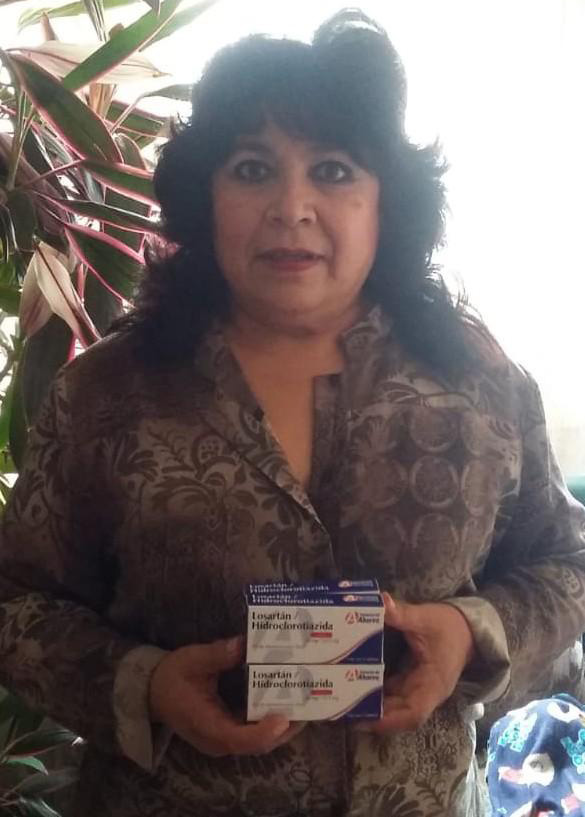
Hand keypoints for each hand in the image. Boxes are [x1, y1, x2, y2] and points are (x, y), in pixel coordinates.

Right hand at [149, 635, 300, 755]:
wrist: (153, 692)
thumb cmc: (172, 676)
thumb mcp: (192, 660)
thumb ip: (217, 654)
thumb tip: (243, 644)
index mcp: (207, 726)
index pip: (238, 739)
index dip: (263, 732)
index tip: (283, 717)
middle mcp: (218, 741)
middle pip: (257, 745)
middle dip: (285, 728)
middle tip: (308, 705)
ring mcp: (224, 739)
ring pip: (259, 742)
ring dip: (283, 726)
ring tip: (305, 703)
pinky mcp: (228, 732)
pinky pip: (254, 733)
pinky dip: (272, 722)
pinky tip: (287, 703)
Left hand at [359, 592, 474, 733]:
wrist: (467, 627)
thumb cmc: (449, 625)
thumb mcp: (426, 618)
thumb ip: (403, 613)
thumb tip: (382, 601)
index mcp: (434, 684)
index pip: (413, 713)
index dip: (389, 721)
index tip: (364, 720)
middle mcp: (427, 692)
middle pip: (400, 714)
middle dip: (374, 715)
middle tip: (344, 710)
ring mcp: (421, 688)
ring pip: (396, 705)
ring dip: (375, 705)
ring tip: (346, 701)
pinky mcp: (415, 680)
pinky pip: (396, 692)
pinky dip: (379, 692)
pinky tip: (358, 685)